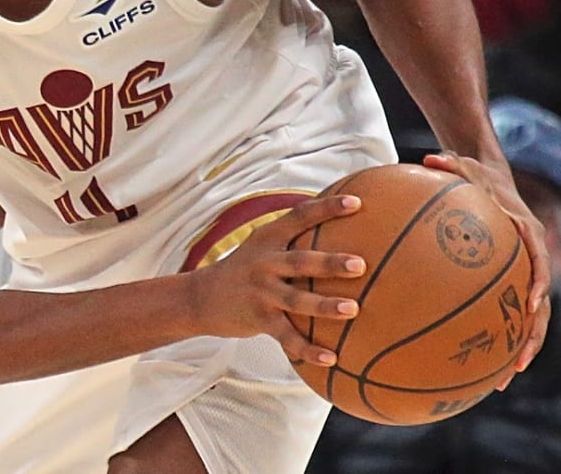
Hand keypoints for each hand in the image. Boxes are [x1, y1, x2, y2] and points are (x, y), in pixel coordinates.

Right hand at [185, 194, 365, 365]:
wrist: (200, 297)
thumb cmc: (245, 269)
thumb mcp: (262, 246)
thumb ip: (293, 239)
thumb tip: (342, 228)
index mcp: (268, 239)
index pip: (299, 217)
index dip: (327, 208)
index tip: (357, 202)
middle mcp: (264, 263)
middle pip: (300, 261)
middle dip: (330, 263)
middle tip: (360, 264)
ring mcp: (261, 292)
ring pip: (296, 300)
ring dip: (325, 305)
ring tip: (353, 309)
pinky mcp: (258, 319)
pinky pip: (287, 337)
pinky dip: (308, 349)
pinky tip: (331, 358)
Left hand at [424, 152, 549, 384]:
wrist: (492, 177)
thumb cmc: (477, 174)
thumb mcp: (465, 165)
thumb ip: (450, 164)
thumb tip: (427, 158)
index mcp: (527, 233)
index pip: (539, 262)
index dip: (538, 284)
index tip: (532, 305)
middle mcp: (530, 258)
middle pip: (540, 306)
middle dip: (530, 337)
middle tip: (515, 365)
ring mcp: (521, 273)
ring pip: (528, 319)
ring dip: (517, 349)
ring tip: (500, 381)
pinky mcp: (508, 281)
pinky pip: (504, 312)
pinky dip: (495, 335)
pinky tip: (474, 361)